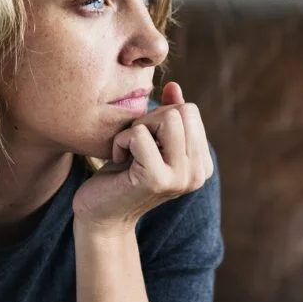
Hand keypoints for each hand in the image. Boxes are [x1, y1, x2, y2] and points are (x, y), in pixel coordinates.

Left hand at [72, 81, 213, 233]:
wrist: (101, 215)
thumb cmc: (122, 175)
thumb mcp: (149, 140)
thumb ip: (167, 115)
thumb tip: (174, 86)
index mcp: (202, 164)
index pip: (190, 111)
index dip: (160, 117)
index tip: (145, 143)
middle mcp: (198, 173)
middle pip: (182, 111)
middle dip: (151, 119)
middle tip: (135, 145)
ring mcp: (180, 177)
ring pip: (168, 118)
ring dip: (138, 128)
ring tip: (129, 151)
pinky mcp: (157, 179)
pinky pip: (140, 134)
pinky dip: (121, 141)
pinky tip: (118, 161)